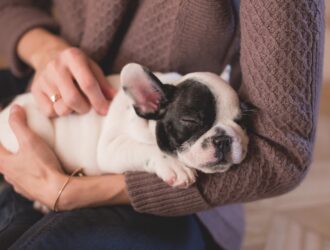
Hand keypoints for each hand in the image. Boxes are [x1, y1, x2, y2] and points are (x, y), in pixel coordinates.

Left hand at [0, 105, 129, 210]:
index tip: (3, 128)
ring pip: (15, 172)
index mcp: (4, 164)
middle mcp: (9, 176)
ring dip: (18, 164)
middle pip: (4, 161)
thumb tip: (14, 108)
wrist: (58, 191)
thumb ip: (20, 124)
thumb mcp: (30, 141)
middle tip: (15, 142)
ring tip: (28, 156)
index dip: (0, 137)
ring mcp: (20, 186)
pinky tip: (39, 170)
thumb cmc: (42, 166)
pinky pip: (26, 181)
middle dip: (7, 151)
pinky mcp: (31, 192)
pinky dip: (30, 173)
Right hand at [31, 47, 115, 116]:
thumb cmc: (77, 66)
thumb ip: (103, 84)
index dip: (98, 100)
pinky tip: (62, 104)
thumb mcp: (92, 68)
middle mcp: (56, 66)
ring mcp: (43, 78)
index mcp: (73, 57)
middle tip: (88, 107)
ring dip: (72, 111)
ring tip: (75, 104)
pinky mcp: (35, 90)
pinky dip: (59, 113)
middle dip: (85, 108)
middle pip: (72, 99)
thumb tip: (115, 99)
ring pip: (61, 108)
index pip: (88, 84)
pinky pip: (49, 112)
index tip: (104, 110)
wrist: (48, 55)